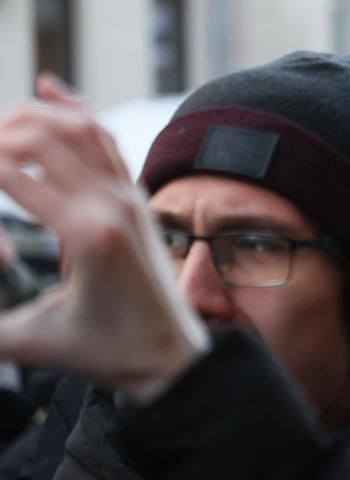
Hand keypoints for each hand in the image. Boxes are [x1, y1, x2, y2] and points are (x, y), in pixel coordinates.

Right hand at [0, 73, 207, 399]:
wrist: (172, 357)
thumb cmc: (108, 354)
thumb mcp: (34, 343)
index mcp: (87, 234)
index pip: (8, 172)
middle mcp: (113, 204)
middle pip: (40, 137)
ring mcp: (131, 197)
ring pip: (79, 126)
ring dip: (31, 115)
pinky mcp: (139, 199)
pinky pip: (107, 139)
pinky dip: (75, 110)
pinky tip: (48, 91)